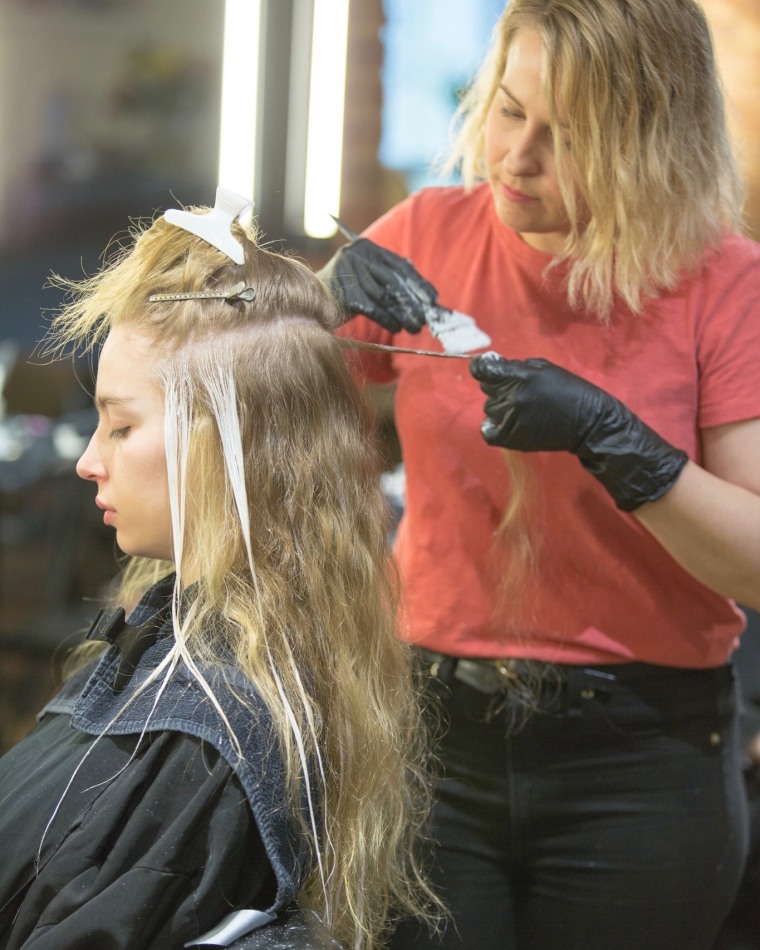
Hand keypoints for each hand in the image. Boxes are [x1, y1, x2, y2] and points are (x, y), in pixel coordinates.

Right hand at [317, 237, 437, 332]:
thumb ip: (392, 281)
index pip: (399, 265)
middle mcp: (356, 254)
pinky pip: (373, 308)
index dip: (418, 283)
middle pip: (393, 280)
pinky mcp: (343, 291)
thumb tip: (426, 297)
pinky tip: (396, 327)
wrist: (310, 304)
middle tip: (425, 318)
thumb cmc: (346, 293)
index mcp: (366, 247)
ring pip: (384, 296)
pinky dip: (387, 319)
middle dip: (412, 301)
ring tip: (413, 327)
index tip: (433, 299)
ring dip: (402, 314)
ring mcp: (348, 271)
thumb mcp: (369, 281)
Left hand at [469, 352, 687, 510]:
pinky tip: (503, 423)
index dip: (481, 367)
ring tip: (521, 408)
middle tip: (518, 391)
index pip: (483, 369)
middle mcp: (512, 396)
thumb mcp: (546, 368)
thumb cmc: (570, 390)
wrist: (589, 422)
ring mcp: (510, 418)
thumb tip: (493, 364)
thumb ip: (517, 366)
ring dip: (500, 406)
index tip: (484, 368)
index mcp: (521, 376)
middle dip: (498, 386)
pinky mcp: (512, 438)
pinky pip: (488, 432)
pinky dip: (492, 427)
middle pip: (487, 388)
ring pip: (489, 408)